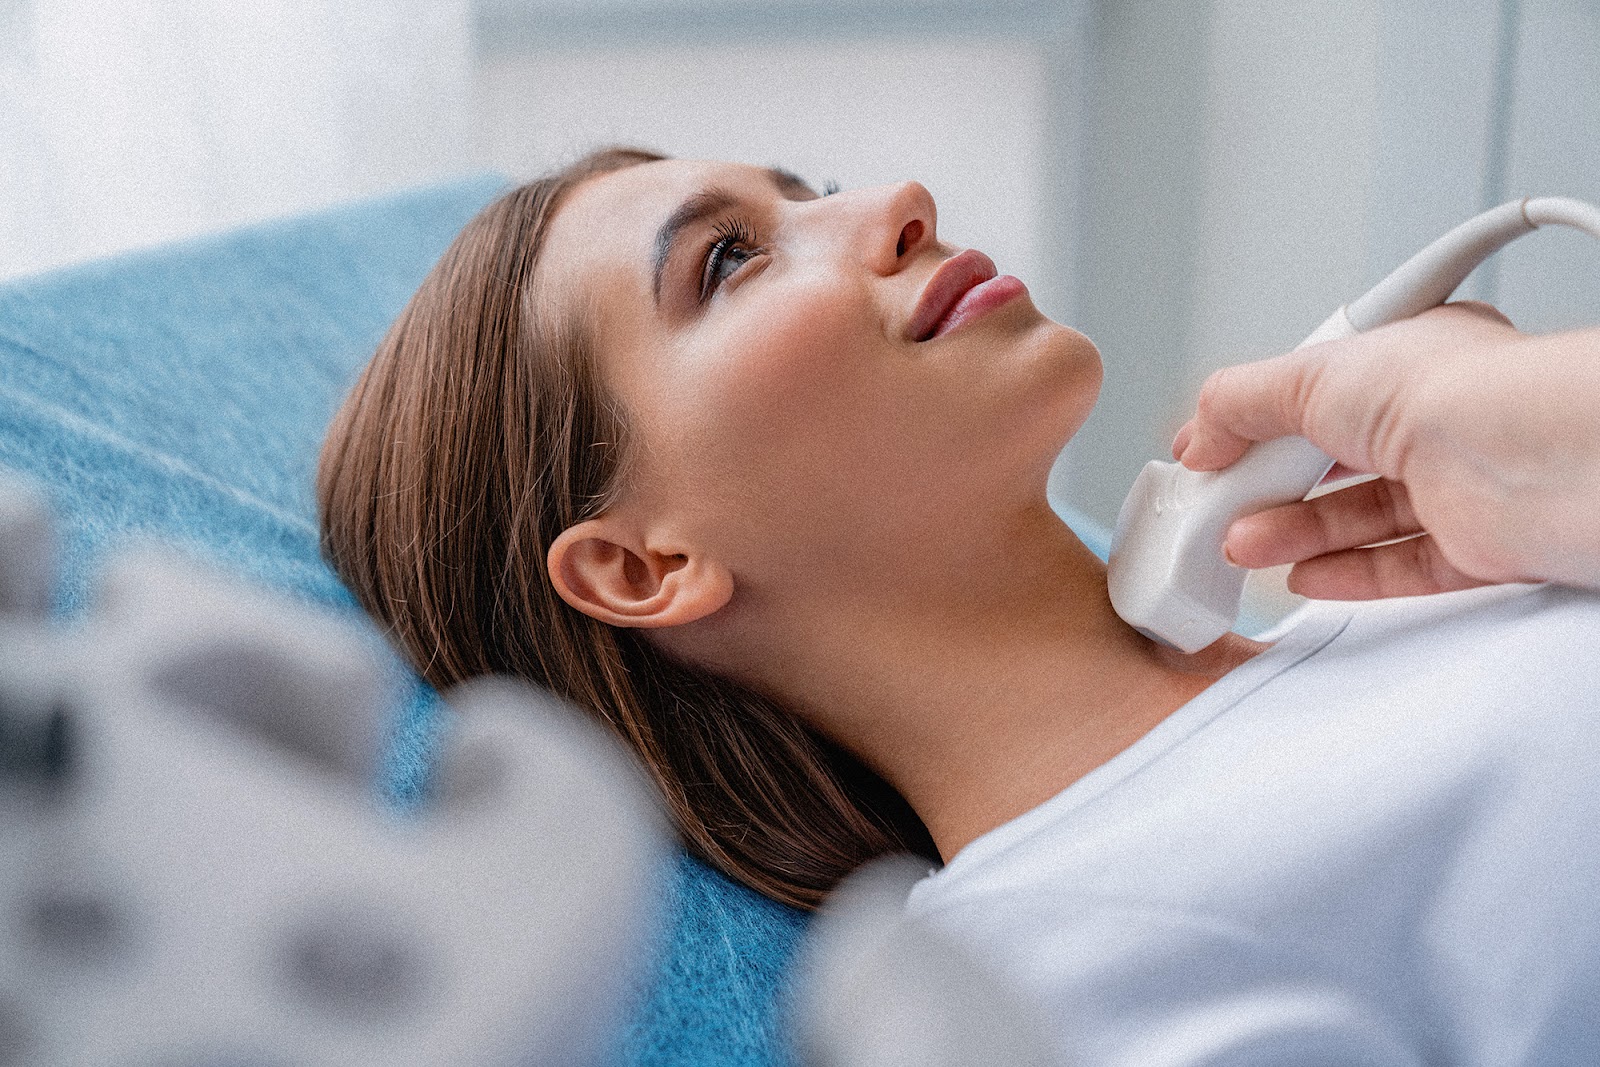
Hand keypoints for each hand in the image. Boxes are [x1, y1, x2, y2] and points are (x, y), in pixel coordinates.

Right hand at [1169, 303, 1599, 598]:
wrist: (1531, 459)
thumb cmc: (1454, 391)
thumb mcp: (1310, 374)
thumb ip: (1240, 400)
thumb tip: (1199, 431)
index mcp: (1409, 358)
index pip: (1318, 392)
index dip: (1260, 423)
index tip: (1213, 450)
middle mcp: (1440, 417)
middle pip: (1332, 461)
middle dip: (1266, 487)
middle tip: (1216, 506)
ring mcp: (1460, 483)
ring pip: (1360, 517)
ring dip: (1293, 533)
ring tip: (1242, 545)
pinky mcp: (1479, 546)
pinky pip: (1402, 567)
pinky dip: (1347, 574)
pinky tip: (1303, 576)